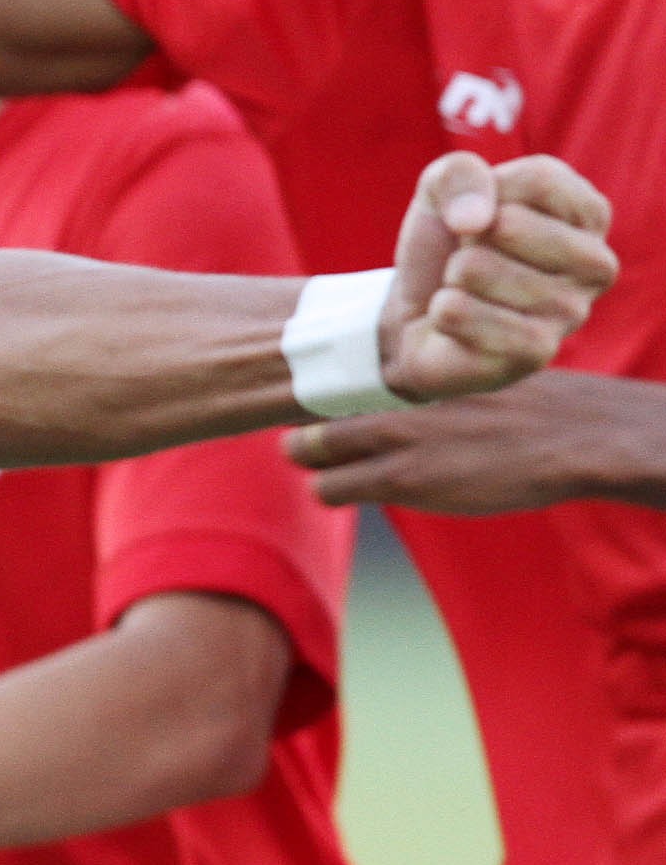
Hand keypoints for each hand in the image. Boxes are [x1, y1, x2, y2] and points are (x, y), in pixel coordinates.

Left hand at [291, 369, 665, 514]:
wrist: (565, 434)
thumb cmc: (515, 403)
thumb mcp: (453, 375)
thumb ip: (407, 381)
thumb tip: (373, 382)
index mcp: (392, 372)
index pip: (314, 383)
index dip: (306, 406)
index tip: (309, 413)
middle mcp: (378, 400)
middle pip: (298, 429)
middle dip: (302, 445)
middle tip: (316, 451)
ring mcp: (386, 442)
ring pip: (309, 465)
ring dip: (322, 474)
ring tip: (345, 472)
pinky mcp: (401, 481)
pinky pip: (333, 492)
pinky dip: (339, 492)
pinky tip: (366, 489)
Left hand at [378, 153, 615, 402]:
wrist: (418, 314)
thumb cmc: (447, 243)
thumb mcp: (442, 187)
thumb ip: (460, 175)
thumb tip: (478, 222)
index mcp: (587, 214)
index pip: (539, 180)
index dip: (489, 189)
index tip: (485, 211)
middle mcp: (596, 264)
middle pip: (509, 224)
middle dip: (467, 237)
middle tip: (473, 255)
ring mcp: (572, 312)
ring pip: (475, 268)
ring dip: (453, 275)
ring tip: (469, 289)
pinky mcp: (536, 352)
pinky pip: (457, 311)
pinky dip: (441, 311)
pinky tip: (461, 323)